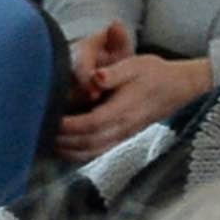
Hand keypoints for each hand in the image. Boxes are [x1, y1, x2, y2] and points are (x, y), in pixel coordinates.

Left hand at [50, 47, 211, 162]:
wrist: (178, 87)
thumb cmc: (155, 74)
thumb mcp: (135, 65)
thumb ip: (114, 73)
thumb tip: (96, 77)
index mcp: (124, 109)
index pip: (91, 123)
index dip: (70, 125)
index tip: (52, 119)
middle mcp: (123, 127)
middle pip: (87, 141)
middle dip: (63, 139)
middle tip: (41, 132)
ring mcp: (123, 135)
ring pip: (91, 150)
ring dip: (68, 150)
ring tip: (47, 142)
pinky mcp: (123, 137)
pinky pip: (98, 151)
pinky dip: (79, 154)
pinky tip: (64, 149)